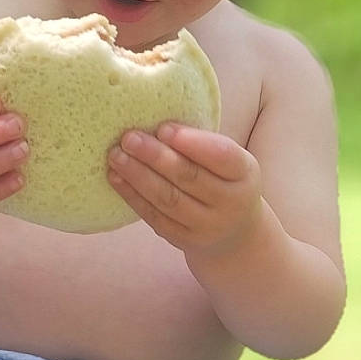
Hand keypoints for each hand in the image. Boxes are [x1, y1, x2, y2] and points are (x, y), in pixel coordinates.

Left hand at [107, 122, 261, 261]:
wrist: (234, 232)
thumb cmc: (225, 181)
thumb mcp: (229, 162)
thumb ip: (202, 144)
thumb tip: (155, 120)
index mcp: (244, 174)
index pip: (222, 156)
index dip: (192, 142)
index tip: (163, 128)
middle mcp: (230, 203)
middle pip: (189, 177)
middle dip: (156, 156)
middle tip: (129, 138)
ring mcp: (207, 225)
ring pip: (168, 198)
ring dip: (138, 175)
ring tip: (116, 155)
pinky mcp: (184, 239)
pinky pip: (155, 217)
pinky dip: (133, 196)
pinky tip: (116, 178)